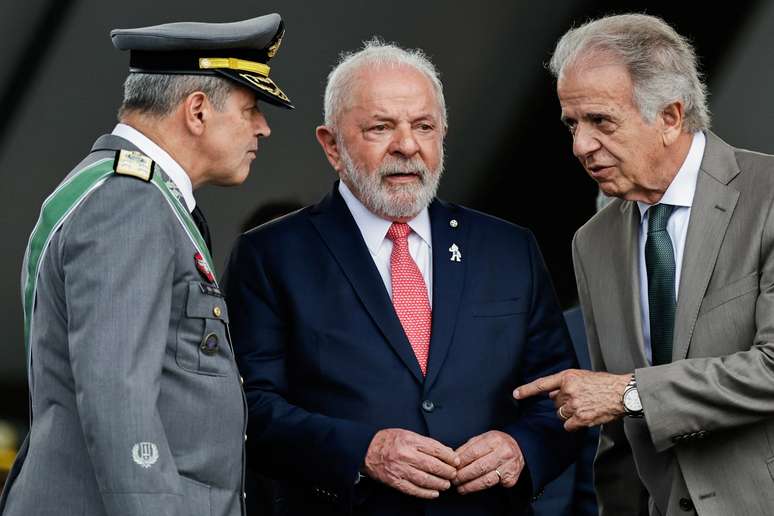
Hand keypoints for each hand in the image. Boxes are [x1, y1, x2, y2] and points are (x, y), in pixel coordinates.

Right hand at [363, 428, 459, 498]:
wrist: (366, 449)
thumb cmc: (388, 440)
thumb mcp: (408, 434)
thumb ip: (426, 442)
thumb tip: (445, 450)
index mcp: (410, 440)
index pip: (435, 449)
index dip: (448, 457)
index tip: (455, 460)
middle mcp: (406, 455)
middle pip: (432, 465)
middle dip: (446, 471)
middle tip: (453, 474)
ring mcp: (400, 469)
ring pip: (425, 479)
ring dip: (439, 483)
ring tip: (446, 484)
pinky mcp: (395, 481)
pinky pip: (413, 489)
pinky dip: (425, 493)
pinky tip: (434, 493)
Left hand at [453, 431, 523, 494]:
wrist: (518, 448)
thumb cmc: (496, 443)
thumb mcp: (483, 438)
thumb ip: (468, 447)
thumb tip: (453, 457)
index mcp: (494, 440)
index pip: (473, 452)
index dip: (461, 462)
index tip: (452, 468)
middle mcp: (503, 453)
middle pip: (479, 467)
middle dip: (463, 476)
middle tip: (454, 480)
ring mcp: (509, 466)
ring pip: (486, 480)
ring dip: (470, 486)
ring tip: (460, 488)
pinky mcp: (511, 478)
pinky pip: (495, 485)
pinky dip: (482, 487)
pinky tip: (473, 488)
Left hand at [513, 369, 630, 430]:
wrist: (622, 393)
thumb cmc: (604, 384)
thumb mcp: (582, 376)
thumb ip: (566, 383)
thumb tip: (551, 394)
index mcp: (568, 377)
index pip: (542, 384)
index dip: (527, 390)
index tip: (515, 394)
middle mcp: (568, 390)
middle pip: (554, 403)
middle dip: (563, 403)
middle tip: (579, 400)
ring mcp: (574, 405)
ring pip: (560, 414)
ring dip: (568, 414)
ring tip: (584, 407)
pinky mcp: (581, 418)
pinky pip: (568, 425)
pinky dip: (574, 424)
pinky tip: (585, 417)